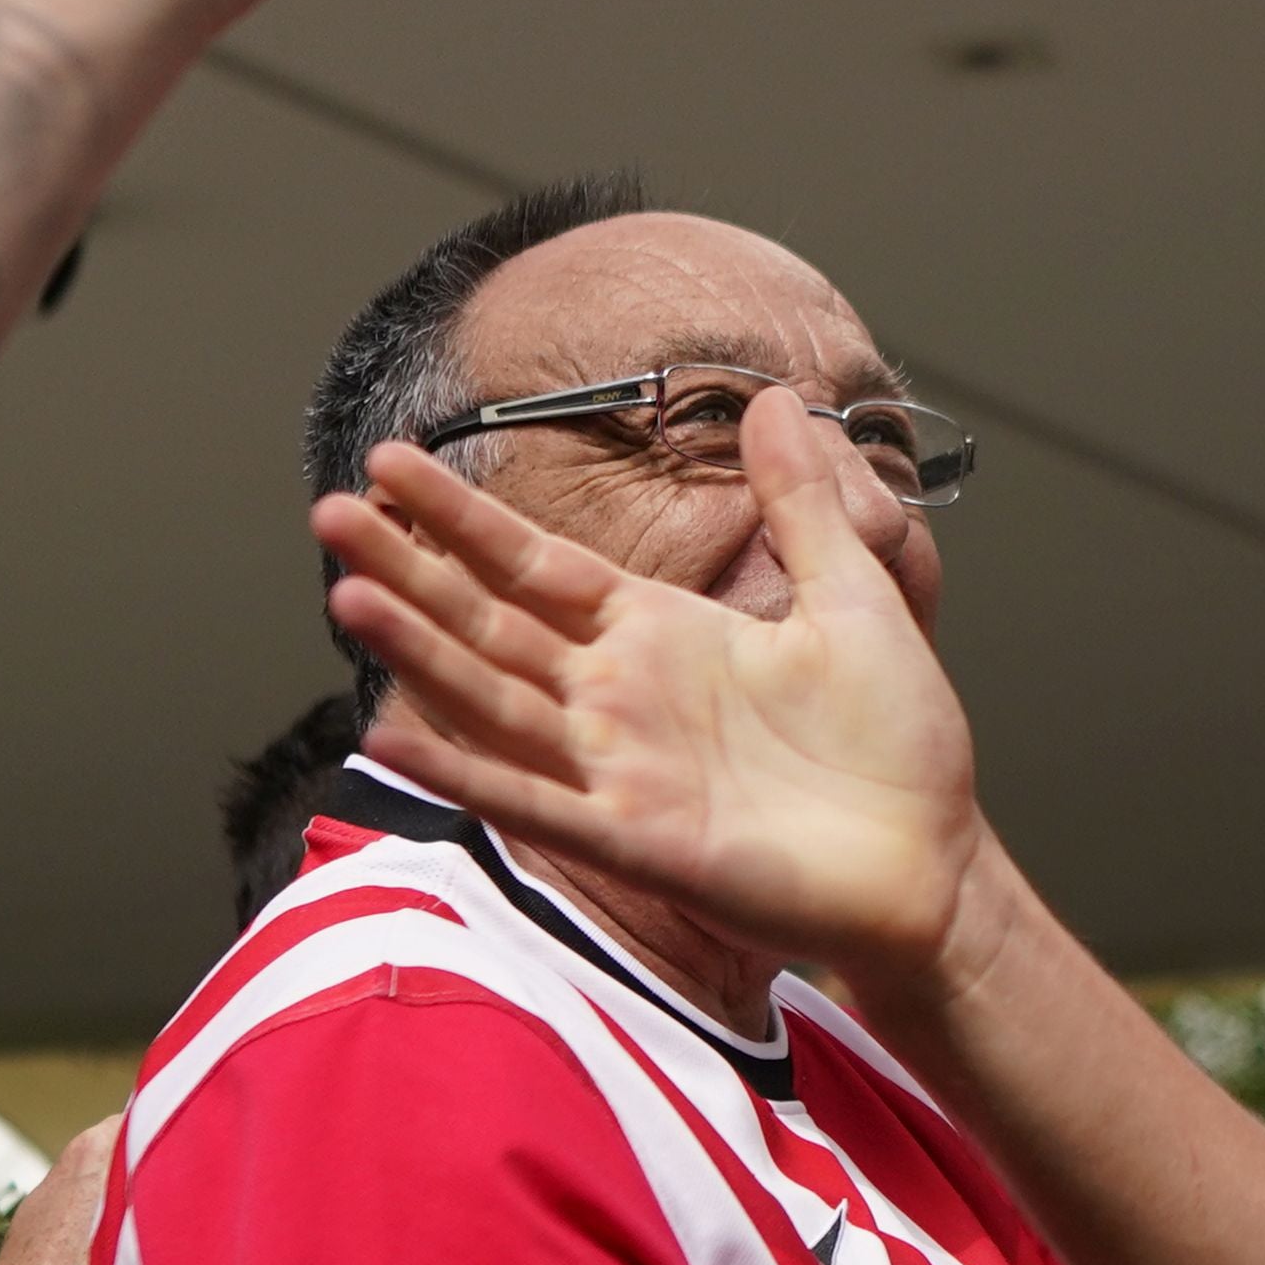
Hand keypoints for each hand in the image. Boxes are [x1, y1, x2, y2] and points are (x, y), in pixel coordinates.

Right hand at [323, 399, 983, 989]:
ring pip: (496, 698)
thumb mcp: (853, 598)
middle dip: (411, 567)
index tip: (392, 463)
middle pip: (490, 620)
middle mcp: (621, 698)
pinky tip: (393, 739)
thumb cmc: (897, 742)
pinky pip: (535, 801)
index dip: (465, 516)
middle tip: (327, 513)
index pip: (537, 564)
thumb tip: (769, 400)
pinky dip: (467, 772)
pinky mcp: (637, 840)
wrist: (936, 863)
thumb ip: (802, 505)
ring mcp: (620, 770)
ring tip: (346, 598)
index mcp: (661, 634)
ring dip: (420, 652)